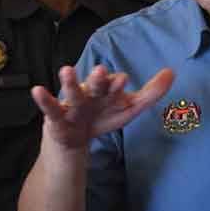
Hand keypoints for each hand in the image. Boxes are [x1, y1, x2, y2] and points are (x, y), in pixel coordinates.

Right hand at [31, 65, 173, 152]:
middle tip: (101, 71)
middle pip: (95, 85)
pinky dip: (44, 99)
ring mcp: (73, 104)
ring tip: (66, 70)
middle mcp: (90, 93)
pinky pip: (50, 108)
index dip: (117, 84)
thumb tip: (172, 71)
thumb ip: (151, 93)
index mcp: (107, 91)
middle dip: (98, 79)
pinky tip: (37, 90)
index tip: (123, 81)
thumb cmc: (102, 116)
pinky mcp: (57, 117)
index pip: (114, 85)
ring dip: (71, 83)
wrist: (75, 140)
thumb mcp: (129, 108)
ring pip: (73, 93)